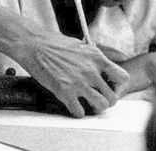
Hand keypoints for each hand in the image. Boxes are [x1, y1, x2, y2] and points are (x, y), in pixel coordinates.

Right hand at [12, 30, 128, 117]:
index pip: (122, 77)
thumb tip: (98, 65)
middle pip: (113, 96)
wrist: (34, 45)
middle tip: (98, 99)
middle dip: (106, 100)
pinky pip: (79, 112)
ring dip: (94, 108)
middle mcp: (91, 71)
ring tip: (87, 104)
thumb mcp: (80, 45)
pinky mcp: (65, 92)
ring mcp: (79, 82)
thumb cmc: (53, 43)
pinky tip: (72, 105)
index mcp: (96, 57)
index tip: (110, 87)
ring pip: (101, 106)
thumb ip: (92, 58)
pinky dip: (77, 111)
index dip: (117, 85)